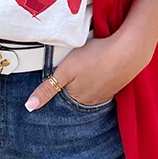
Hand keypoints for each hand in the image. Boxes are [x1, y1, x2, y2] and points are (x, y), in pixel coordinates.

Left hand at [24, 29, 152, 110]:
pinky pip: (103, 85)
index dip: (58, 85)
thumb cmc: (94, 57)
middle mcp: (92, 101)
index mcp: (77, 99)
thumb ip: (47, 88)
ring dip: (87, 82)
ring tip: (86, 67)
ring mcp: (106, 94)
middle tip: (75, 68)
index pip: (62, 96)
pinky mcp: (117, 85)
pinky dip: (99, 79)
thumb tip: (29, 107)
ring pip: (91, 90)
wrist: (127, 52)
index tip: (59, 76)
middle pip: (77, 95)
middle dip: (73, 85)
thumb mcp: (65, 70)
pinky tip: (99, 68)